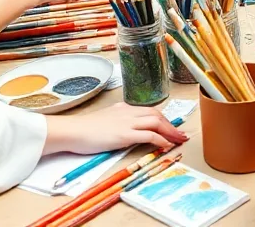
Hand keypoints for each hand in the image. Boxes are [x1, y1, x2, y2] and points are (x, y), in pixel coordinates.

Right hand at [46, 102, 188, 154]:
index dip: (163, 119)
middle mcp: (128, 112)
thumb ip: (117, 121)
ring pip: (156, 121)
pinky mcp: (124, 134)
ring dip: (170, 131)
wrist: (73, 130)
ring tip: (179, 140)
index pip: (149, 111)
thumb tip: (124, 127)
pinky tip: (167, 145)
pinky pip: (149, 135)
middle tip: (181, 135)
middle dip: (171, 125)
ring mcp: (127, 122)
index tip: (171, 127)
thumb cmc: (84, 129)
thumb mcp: (104, 120)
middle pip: (157, 114)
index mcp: (123, 108)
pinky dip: (161, 139)